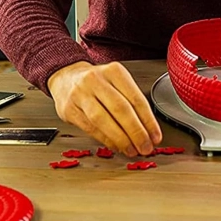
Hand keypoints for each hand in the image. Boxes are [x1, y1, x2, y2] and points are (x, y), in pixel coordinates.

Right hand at [47, 61, 162, 156]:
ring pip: (103, 120)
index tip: (155, 136)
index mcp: (113, 71)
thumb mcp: (116, 81)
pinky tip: (116, 146)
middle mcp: (95, 80)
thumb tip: (148, 130)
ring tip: (132, 150)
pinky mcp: (70, 109)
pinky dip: (106, 140)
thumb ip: (131, 101)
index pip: (135, 98)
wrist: (65, 77)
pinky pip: (91, 128)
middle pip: (120, 109)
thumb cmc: (96, 82)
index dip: (148, 120)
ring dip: (121, 139)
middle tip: (145, 147)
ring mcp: (80, 94)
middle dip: (136, 132)